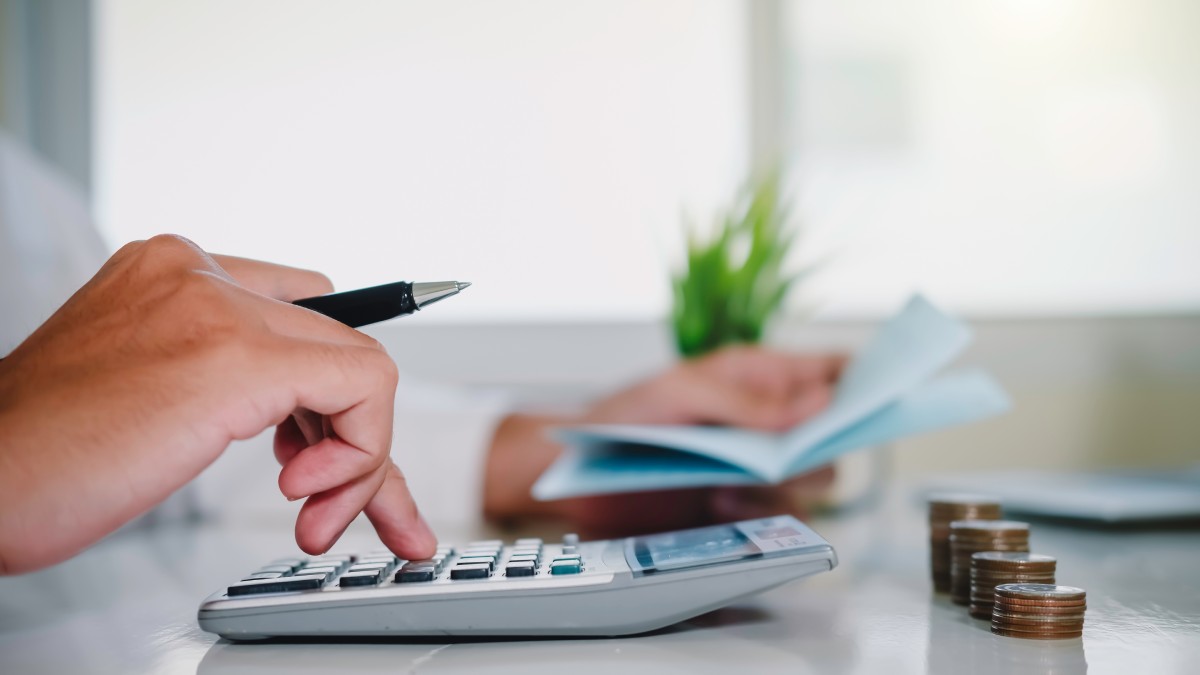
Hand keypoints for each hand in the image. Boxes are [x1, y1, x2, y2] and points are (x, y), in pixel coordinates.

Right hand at [0, 235, 435, 573]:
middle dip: (357, 438)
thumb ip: (221, 379)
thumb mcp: (146, 390)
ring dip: (361, 459)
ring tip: (316, 513)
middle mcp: (200, 273)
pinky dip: (361, 456)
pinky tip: (307, 495)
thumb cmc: (44, 455)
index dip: (326, 396)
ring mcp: (219, 306)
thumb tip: (306, 417)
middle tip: (332, 504)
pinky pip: (362, 388)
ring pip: (361, 368)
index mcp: (173, 273)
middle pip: (337, 345)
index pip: (303, 314)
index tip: (318, 452)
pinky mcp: (240, 356)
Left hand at [483, 346, 843, 536]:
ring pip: (813, 480)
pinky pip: (782, 517)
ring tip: (729, 488)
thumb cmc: (625, 416)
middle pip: (834, 435)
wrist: (581, 476)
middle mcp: (767, 422)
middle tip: (784, 460)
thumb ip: (750, 400)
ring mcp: (757, 466)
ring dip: (783, 487)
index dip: (864, 379)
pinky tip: (719, 506)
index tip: (883, 394)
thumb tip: (819, 401)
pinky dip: (760, 515)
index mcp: (759, 376)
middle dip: (820, 449)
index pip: (831, 370)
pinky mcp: (742, 507)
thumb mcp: (683, 393)